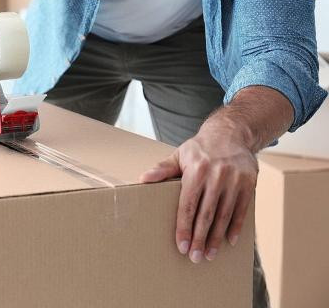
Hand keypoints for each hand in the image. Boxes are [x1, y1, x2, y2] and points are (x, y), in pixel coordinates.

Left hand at [139, 121, 257, 263]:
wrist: (230, 134)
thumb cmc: (200, 149)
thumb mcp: (179, 155)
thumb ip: (162, 169)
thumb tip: (142, 179)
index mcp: (196, 171)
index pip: (188, 205)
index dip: (184, 227)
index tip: (182, 246)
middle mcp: (216, 176)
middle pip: (206, 214)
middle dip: (200, 238)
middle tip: (195, 258)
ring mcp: (234, 180)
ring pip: (224, 215)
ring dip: (217, 238)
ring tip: (209, 255)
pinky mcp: (249, 183)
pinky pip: (242, 210)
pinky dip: (236, 227)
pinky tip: (229, 241)